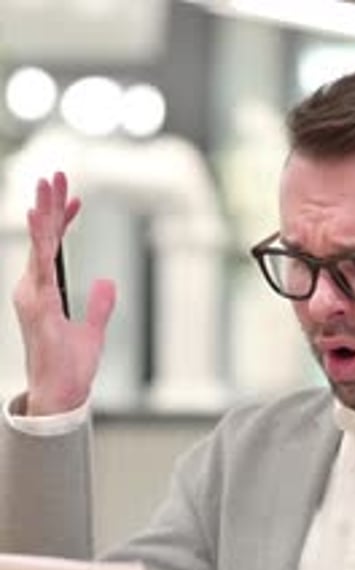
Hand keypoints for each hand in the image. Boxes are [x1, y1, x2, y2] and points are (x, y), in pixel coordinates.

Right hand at [13, 171, 115, 414]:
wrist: (62, 394)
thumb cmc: (71, 368)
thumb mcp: (93, 331)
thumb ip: (99, 305)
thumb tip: (106, 281)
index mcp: (46, 294)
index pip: (54, 249)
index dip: (64, 222)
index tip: (76, 198)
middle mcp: (34, 291)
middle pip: (43, 240)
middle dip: (50, 206)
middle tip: (56, 174)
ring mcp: (33, 297)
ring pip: (38, 246)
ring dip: (43, 213)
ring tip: (46, 184)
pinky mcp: (38, 306)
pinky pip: (40, 266)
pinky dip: (40, 241)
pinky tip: (41, 217)